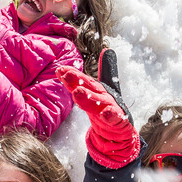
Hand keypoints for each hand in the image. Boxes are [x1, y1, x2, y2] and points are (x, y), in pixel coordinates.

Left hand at [56, 49, 138, 167]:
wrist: (121, 132)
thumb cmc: (109, 109)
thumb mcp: (100, 92)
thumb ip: (99, 73)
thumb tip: (107, 49)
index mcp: (98, 91)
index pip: (84, 81)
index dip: (72, 75)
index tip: (60, 70)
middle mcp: (104, 97)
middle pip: (90, 88)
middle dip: (78, 81)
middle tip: (66, 75)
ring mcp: (112, 109)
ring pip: (99, 103)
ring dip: (89, 98)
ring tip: (78, 92)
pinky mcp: (120, 122)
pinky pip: (115, 119)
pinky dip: (111, 116)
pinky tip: (106, 113)